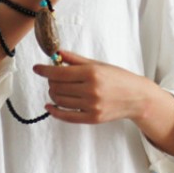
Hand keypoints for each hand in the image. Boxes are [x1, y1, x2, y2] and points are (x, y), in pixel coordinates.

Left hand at [32, 50, 151, 124]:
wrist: (137, 98)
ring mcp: (91, 106)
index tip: (37, 68)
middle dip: (51, 81)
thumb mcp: (98, 64)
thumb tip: (57, 53)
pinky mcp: (92, 118)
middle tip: (53, 78)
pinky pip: (66, 116)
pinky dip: (54, 111)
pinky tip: (49, 106)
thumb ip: (76, 59)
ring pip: (59, 100)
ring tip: (57, 89)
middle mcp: (91, 90)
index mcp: (91, 73)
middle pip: (57, 86)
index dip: (45, 70)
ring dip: (53, 94)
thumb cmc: (118, 78)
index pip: (59, 72)